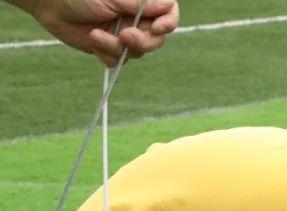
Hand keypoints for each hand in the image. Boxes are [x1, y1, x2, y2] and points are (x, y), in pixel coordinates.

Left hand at [29, 0, 179, 65]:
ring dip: (117, 48)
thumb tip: (168, 5)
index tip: (158, 28)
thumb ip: (141, 3)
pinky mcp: (112, 48)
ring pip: (138, 53)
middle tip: (124, 36)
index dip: (168, 23)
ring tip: (96, 36)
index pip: (169, 13)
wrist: (49, 5)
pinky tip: (93, 42)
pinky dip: (108, 56)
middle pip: (157, 38)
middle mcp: (136, 18)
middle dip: (141, 41)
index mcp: (141, 3)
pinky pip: (121, 61)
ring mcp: (125, 34)